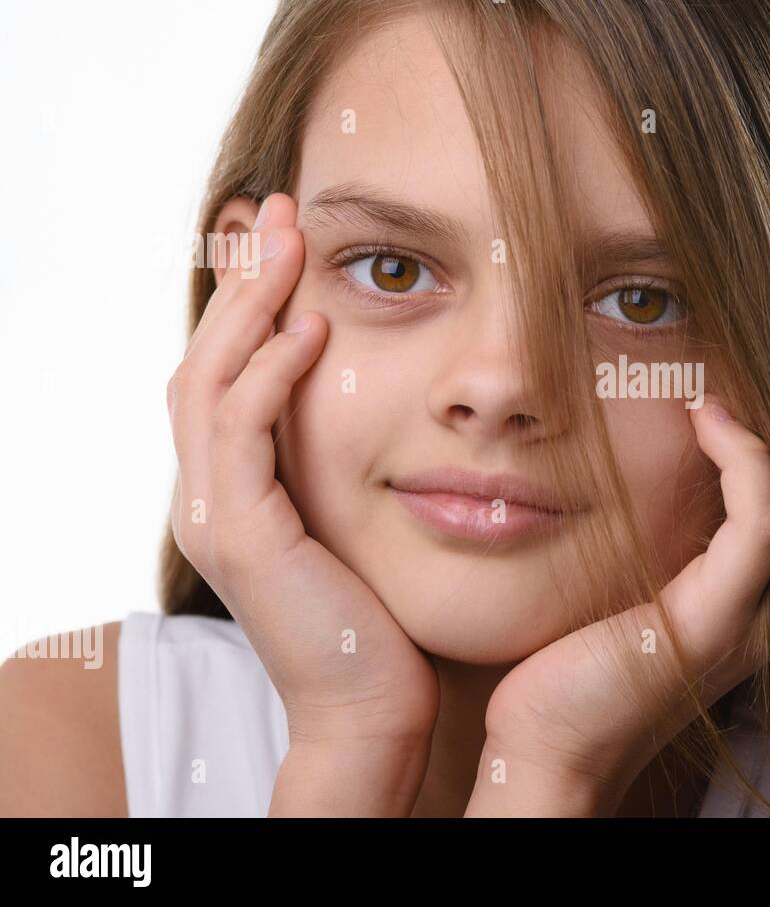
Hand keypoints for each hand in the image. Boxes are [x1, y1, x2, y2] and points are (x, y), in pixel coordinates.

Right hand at [166, 193, 438, 814]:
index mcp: (237, 488)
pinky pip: (240, 436)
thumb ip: (362, 460)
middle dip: (242, 281)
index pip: (227, 371)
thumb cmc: (387, 616)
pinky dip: (268, 375)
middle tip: (277, 211)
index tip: (288, 236)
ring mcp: (215, 515)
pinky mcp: (239, 538)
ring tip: (290, 244)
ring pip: (210, 383)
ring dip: (249, 307)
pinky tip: (311, 330)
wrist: (373, 707)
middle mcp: (211, 495)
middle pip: (205, 360)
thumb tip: (415, 396)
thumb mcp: (367, 519)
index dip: (249, 300)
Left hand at [465, 395, 769, 815]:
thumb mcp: (605, 590)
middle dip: (767, 436)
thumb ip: (629, 544)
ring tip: (711, 394)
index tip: (706, 396)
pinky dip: (743, 460)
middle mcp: (756, 611)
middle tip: (720, 380)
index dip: (754, 447)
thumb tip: (601, 472)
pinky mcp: (720, 619)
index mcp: (732, 604)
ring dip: (756, 438)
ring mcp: (747, 617)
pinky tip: (707, 420)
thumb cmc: (559, 671)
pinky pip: (758, 522)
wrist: (545, 749)